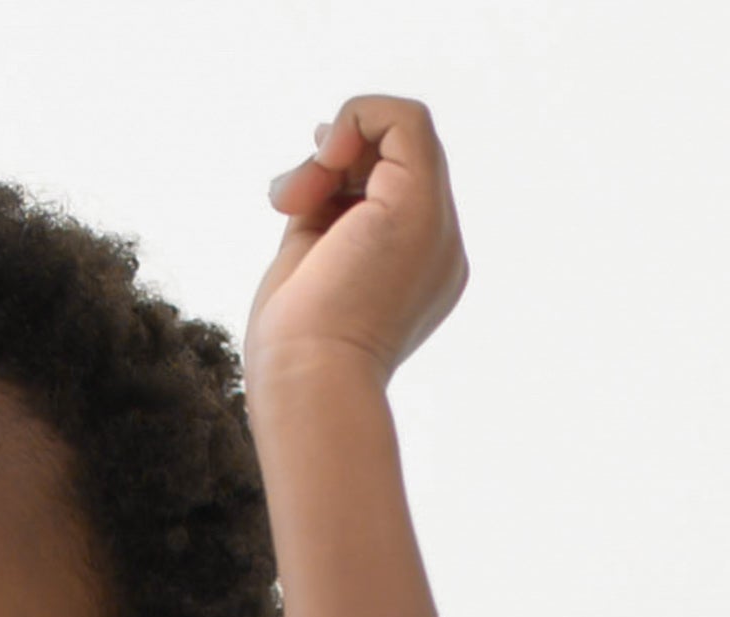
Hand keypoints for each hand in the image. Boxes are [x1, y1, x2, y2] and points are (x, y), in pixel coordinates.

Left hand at [246, 97, 467, 398]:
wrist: (307, 388)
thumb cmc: (294, 351)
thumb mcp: (308, 260)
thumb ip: (325, 206)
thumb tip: (327, 141)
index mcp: (415, 269)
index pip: (389, 187)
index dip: (342, 172)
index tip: (299, 193)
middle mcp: (439, 247)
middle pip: (397, 158)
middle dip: (333, 160)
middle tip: (290, 199)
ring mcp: (438, 227)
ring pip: (403, 133)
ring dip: (335, 148)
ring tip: (295, 198)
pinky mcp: (421, 207)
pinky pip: (405, 117)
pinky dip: (356, 116)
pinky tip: (322, 155)